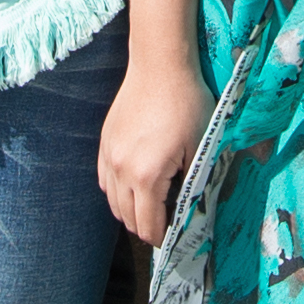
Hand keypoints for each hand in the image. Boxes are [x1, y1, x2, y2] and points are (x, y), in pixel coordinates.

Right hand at [97, 42, 211, 241]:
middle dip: (146, 228)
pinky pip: (104, 181)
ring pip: (112, 202)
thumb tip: (188, 209)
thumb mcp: (200, 146)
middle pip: (127, 219)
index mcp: (146, 176)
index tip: (174, 237)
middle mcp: (121, 171)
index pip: (148, 225)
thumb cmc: (186, 103)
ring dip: (130, 211)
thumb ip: (192, 183)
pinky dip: (117, 191)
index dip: (162, 237)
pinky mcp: (104, 143)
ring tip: (151, 206)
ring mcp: (108, 156)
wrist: (160, 66)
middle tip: (166, 223)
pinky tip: (133, 185)